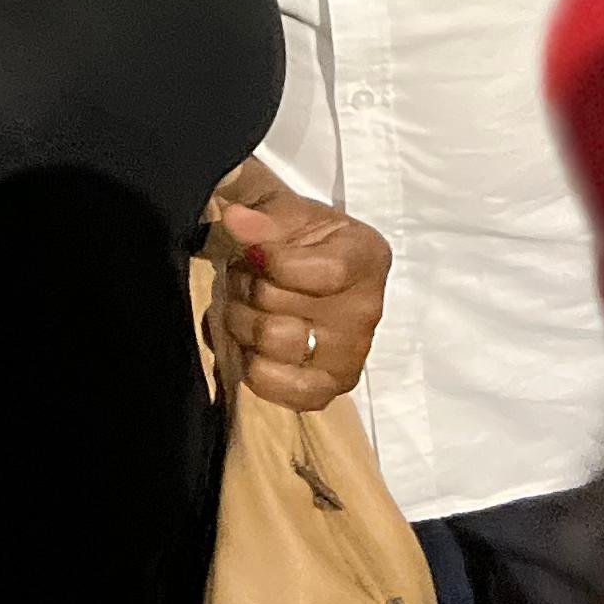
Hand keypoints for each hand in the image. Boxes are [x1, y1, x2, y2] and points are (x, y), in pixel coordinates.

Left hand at [206, 163, 389, 410]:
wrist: (309, 274)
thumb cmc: (300, 240)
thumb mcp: (285, 214)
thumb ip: (262, 216)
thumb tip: (236, 221)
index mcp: (367, 257)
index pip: (323, 272)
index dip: (273, 262)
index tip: (252, 251)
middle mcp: (368, 309)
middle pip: (283, 306)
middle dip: (246, 287)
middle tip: (244, 277)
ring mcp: (351, 355)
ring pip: (273, 342)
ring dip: (241, 321)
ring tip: (244, 307)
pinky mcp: (331, 388)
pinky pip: (283, 389)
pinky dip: (254, 366)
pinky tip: (252, 345)